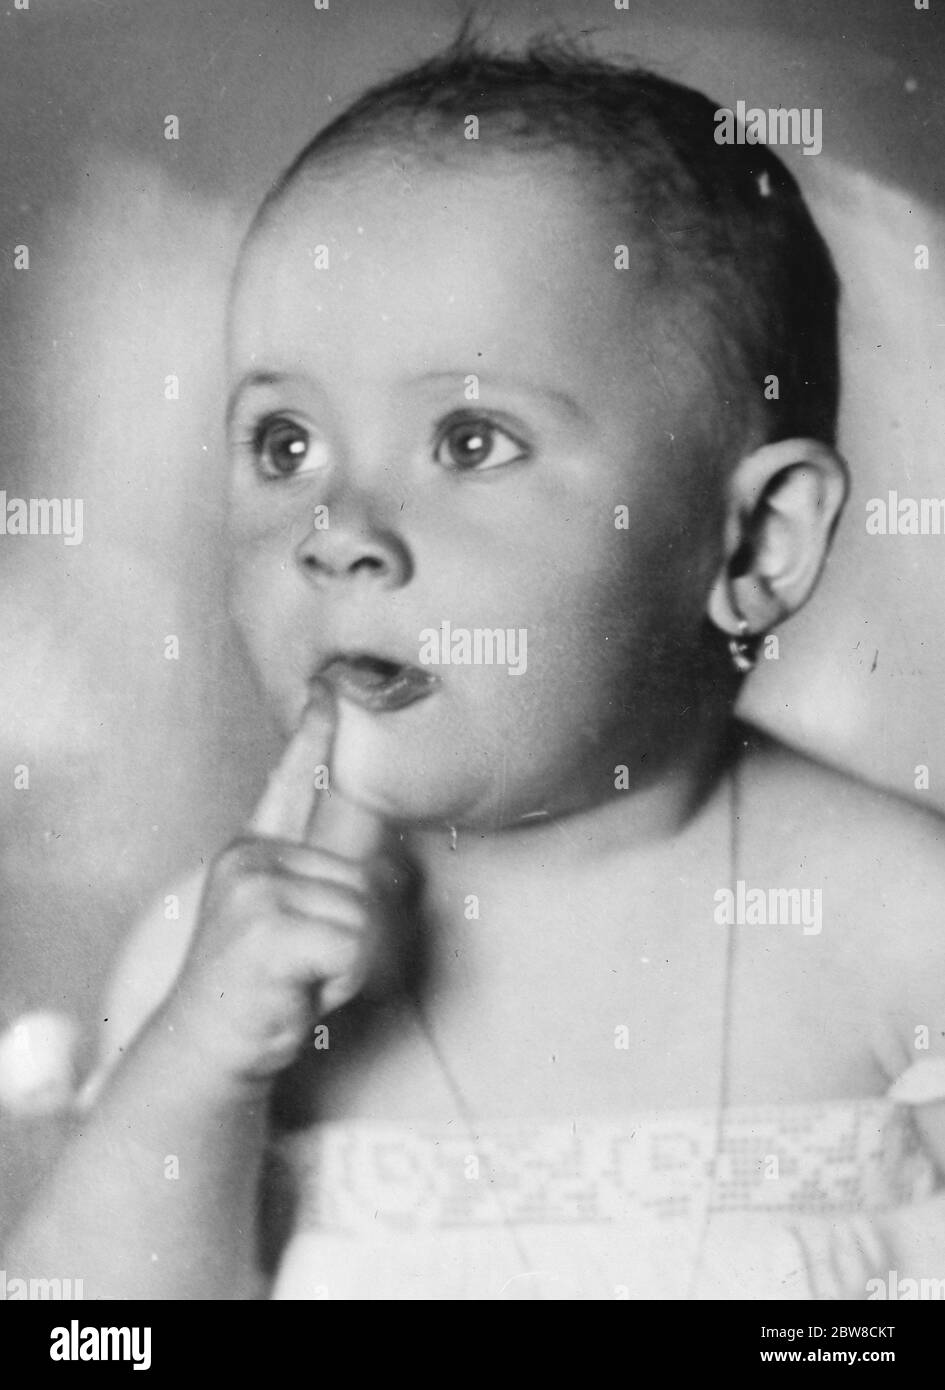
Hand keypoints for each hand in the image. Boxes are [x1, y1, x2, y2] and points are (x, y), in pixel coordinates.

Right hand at [160, 682, 391, 1088]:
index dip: (314, 736)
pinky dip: (343, 980)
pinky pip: (354, 942)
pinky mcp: (264, 924)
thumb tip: (396, 862)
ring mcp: (255, 885)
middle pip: (367, 877)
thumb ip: (330, 884)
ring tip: (301, 976)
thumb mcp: (294, 924)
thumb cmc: (261, 988)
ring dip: (349, 963)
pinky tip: (301, 990)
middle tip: (308, 966)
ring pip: (365, 913)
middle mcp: (252, 857)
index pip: (291, 783)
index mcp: (259, 852)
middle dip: (357, 936)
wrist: (207, 1048)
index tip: (329, 688)